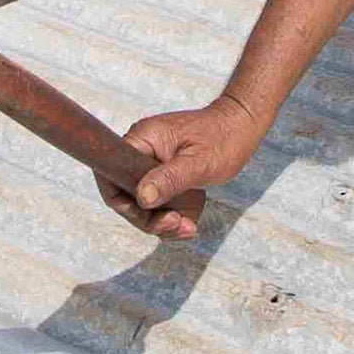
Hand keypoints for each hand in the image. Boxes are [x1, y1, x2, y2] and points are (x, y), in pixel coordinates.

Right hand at [108, 95, 264, 239]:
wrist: (242, 126)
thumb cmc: (223, 138)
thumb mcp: (198, 163)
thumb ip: (170, 179)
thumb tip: (142, 199)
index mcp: (141, 140)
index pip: (112, 178)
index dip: (125, 205)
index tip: (151, 216)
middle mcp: (140, 150)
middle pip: (126, 196)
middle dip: (150, 219)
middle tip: (178, 225)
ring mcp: (149, 163)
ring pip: (142, 204)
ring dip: (162, 222)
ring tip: (189, 228)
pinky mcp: (161, 173)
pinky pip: (156, 201)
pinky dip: (170, 217)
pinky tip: (189, 222)